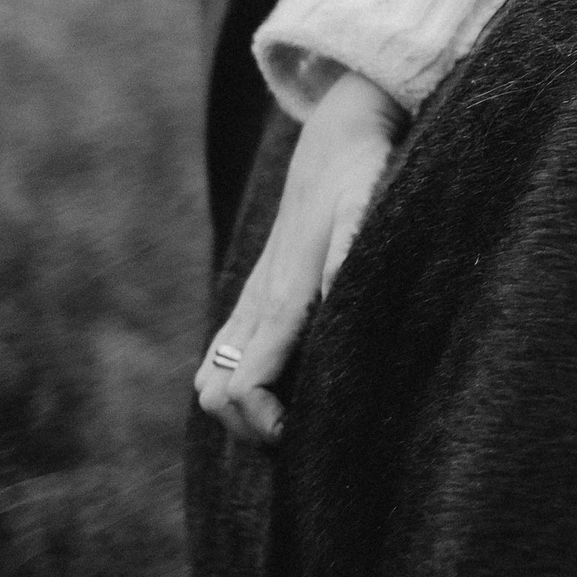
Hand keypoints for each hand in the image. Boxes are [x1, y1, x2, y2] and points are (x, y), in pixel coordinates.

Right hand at [196, 70, 404, 444]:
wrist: (337, 140)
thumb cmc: (361, 172)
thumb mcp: (364, 204)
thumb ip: (349, 247)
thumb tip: (334, 290)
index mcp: (282, 298)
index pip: (245, 383)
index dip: (263, 421)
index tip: (299, 433)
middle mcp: (257, 305)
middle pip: (216, 393)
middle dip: (247, 426)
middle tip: (299, 437)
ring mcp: (252, 300)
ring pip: (211, 377)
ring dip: (240, 409)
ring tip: (291, 418)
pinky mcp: (258, 294)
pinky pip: (227, 354)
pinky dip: (239, 384)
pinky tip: (284, 389)